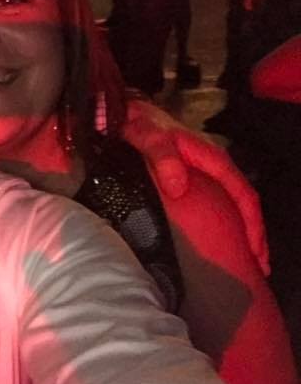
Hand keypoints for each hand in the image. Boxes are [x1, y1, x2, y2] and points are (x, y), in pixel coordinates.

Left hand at [121, 100, 267, 274]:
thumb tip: (178, 189)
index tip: (255, 252)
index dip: (252, 224)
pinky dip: (222, 224)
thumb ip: (164, 159)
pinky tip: (216, 241)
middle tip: (257, 268)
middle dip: (254, 236)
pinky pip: (215, 204)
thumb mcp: (151, 139)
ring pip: (231, 206)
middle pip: (244, 205)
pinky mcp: (190, 179)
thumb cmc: (141, 126)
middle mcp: (214, 167)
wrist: (125, 114)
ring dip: (241, 233)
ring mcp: (204, 173)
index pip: (244, 195)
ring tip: (244, 262)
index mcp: (213, 159)